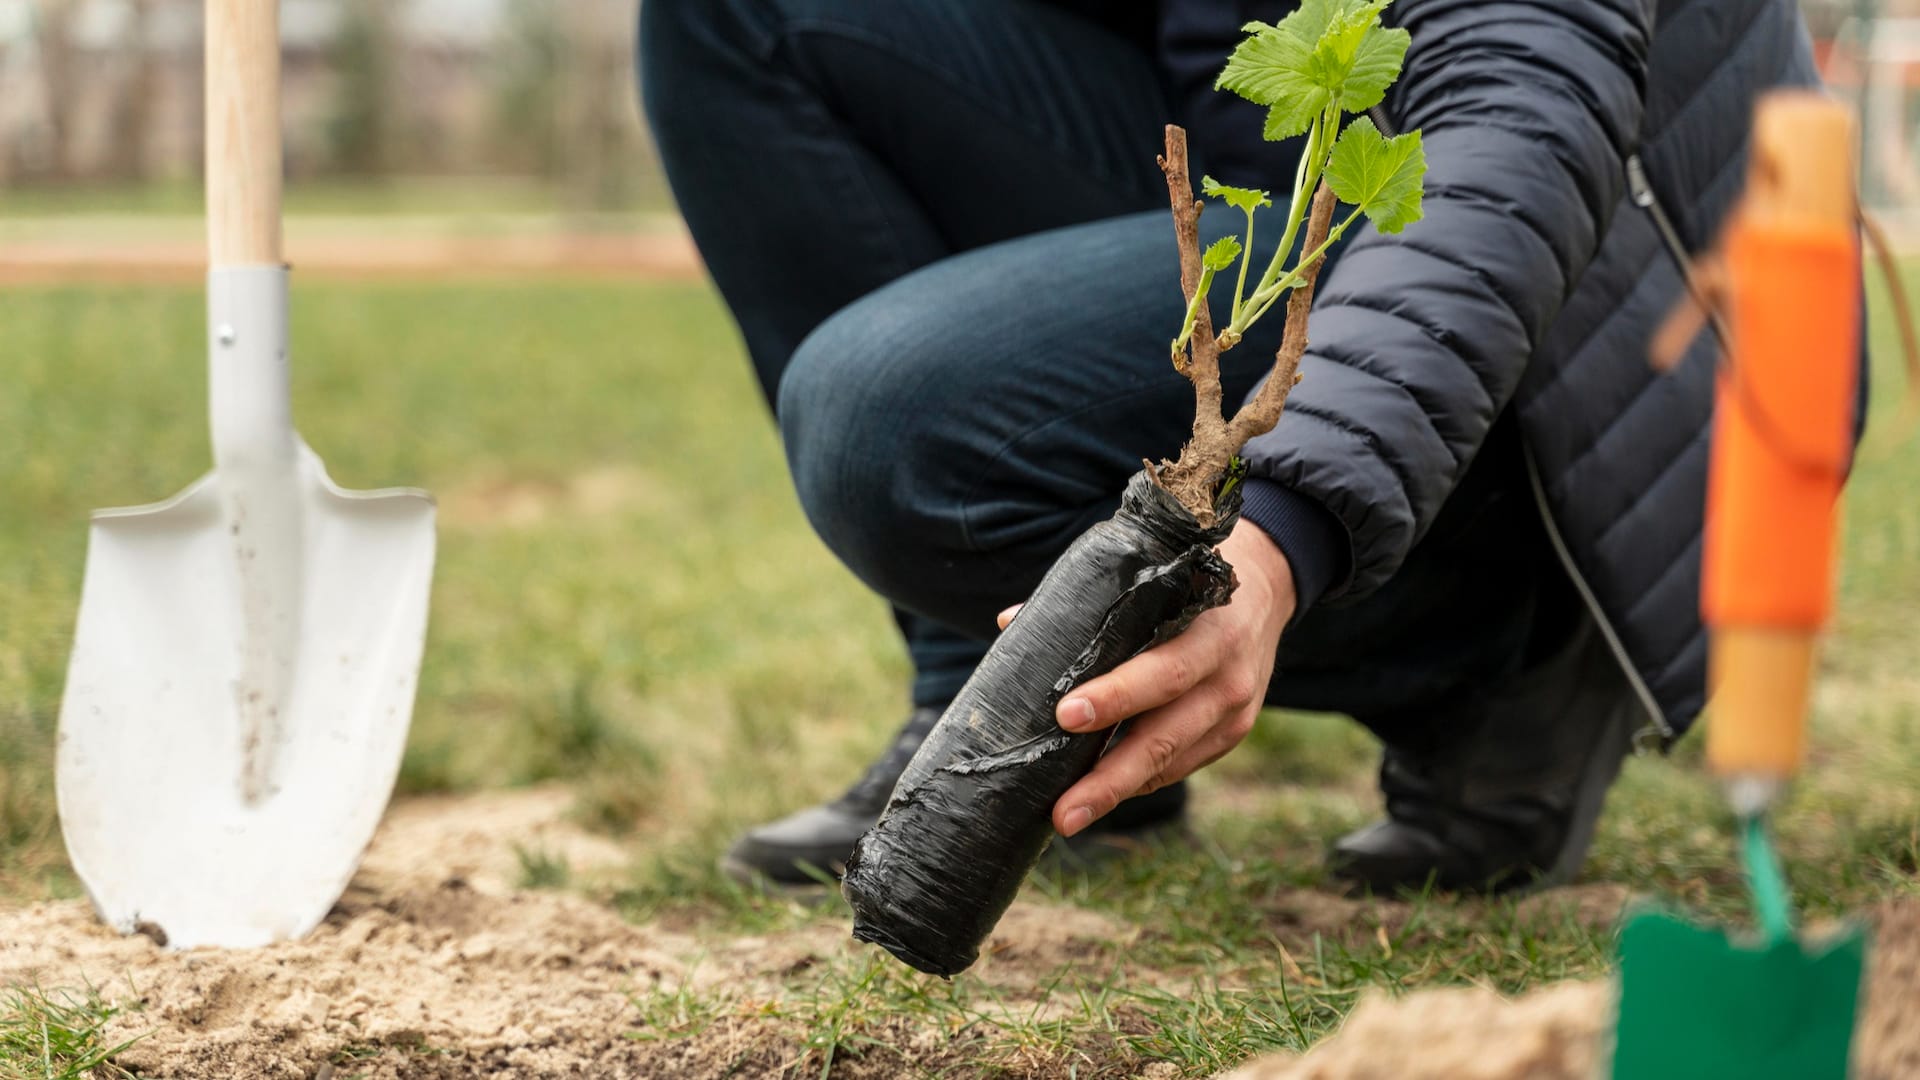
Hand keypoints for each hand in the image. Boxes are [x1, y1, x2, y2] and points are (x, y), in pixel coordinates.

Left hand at [996, 519, 1297, 837]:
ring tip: (1068, 817)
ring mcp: (1236, 711)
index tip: (1065, 715)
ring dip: (1117, 791)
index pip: (1162, 671)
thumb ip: (1089, 603)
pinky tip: (1103, 792)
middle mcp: (1228, 676)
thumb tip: (1010, 623)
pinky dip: (1139, 780)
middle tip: (1062, 809)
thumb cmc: (1186, 579)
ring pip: (1170, 761)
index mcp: (1210, 629)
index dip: (1115, 697)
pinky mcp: (1232, 733)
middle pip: (1164, 736)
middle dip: (1109, 776)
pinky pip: (1180, 765)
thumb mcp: (1152, 576)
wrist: (1267, 586)